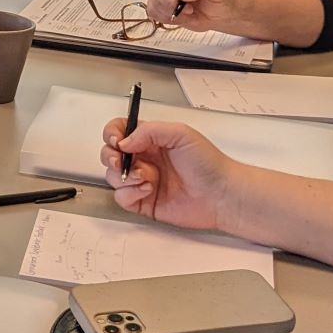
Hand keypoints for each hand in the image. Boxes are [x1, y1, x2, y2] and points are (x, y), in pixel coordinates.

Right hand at [102, 120, 238, 233]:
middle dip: (110, 156)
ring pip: (113, 177)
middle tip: (121, 161)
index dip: (112, 134)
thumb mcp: (180, 134)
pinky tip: (147, 189)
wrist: (221, 195)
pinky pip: (122, 198)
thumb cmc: (209, 164)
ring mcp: (143, 181)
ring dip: (124, 176)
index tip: (116, 140)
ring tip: (145, 176)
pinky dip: (129, 193)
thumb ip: (149, 131)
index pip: (120, 131)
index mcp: (151, 140)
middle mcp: (145, 159)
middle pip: (110, 154)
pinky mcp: (144, 202)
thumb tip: (124, 141)